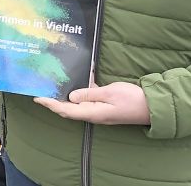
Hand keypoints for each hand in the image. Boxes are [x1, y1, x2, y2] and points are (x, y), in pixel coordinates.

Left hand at [34, 82, 150, 124]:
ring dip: (65, 93)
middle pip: (68, 107)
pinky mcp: (104, 105)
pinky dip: (81, 88)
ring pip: (77, 102)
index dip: (50, 104)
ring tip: (53, 82)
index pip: (65, 110)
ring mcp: (99, 110)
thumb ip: (90, 94)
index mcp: (93, 113)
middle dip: (53, 99)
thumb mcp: (110, 93)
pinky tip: (78, 75)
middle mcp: (93, 113)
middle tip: (41, 88)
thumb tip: (71, 96)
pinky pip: (88, 97)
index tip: (37, 97)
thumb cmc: (132, 99)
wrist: (152, 106)